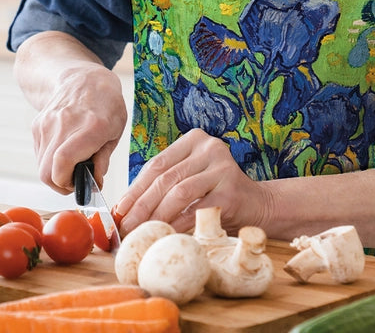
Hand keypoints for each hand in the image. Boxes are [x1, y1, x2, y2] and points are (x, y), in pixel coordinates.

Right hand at [30, 63, 126, 193]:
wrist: (84, 79)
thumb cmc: (107, 105)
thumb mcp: (116, 130)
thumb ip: (104, 158)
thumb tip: (94, 183)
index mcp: (91, 126)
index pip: (64, 161)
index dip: (68, 182)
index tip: (80, 184)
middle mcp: (65, 124)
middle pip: (48, 172)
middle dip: (61, 184)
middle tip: (75, 180)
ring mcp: (47, 123)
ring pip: (41, 167)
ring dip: (55, 174)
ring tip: (72, 164)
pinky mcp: (37, 125)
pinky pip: (40, 155)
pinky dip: (50, 161)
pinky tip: (64, 150)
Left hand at [115, 129, 268, 234]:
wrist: (256, 204)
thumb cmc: (215, 193)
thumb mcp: (189, 178)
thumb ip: (163, 185)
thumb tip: (124, 208)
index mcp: (194, 140)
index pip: (157, 164)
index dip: (135, 189)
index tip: (119, 211)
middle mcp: (209, 147)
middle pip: (165, 178)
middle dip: (141, 205)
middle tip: (126, 226)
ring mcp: (222, 167)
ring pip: (179, 192)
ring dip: (156, 216)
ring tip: (142, 233)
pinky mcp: (230, 190)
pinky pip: (196, 209)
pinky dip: (177, 224)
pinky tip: (166, 235)